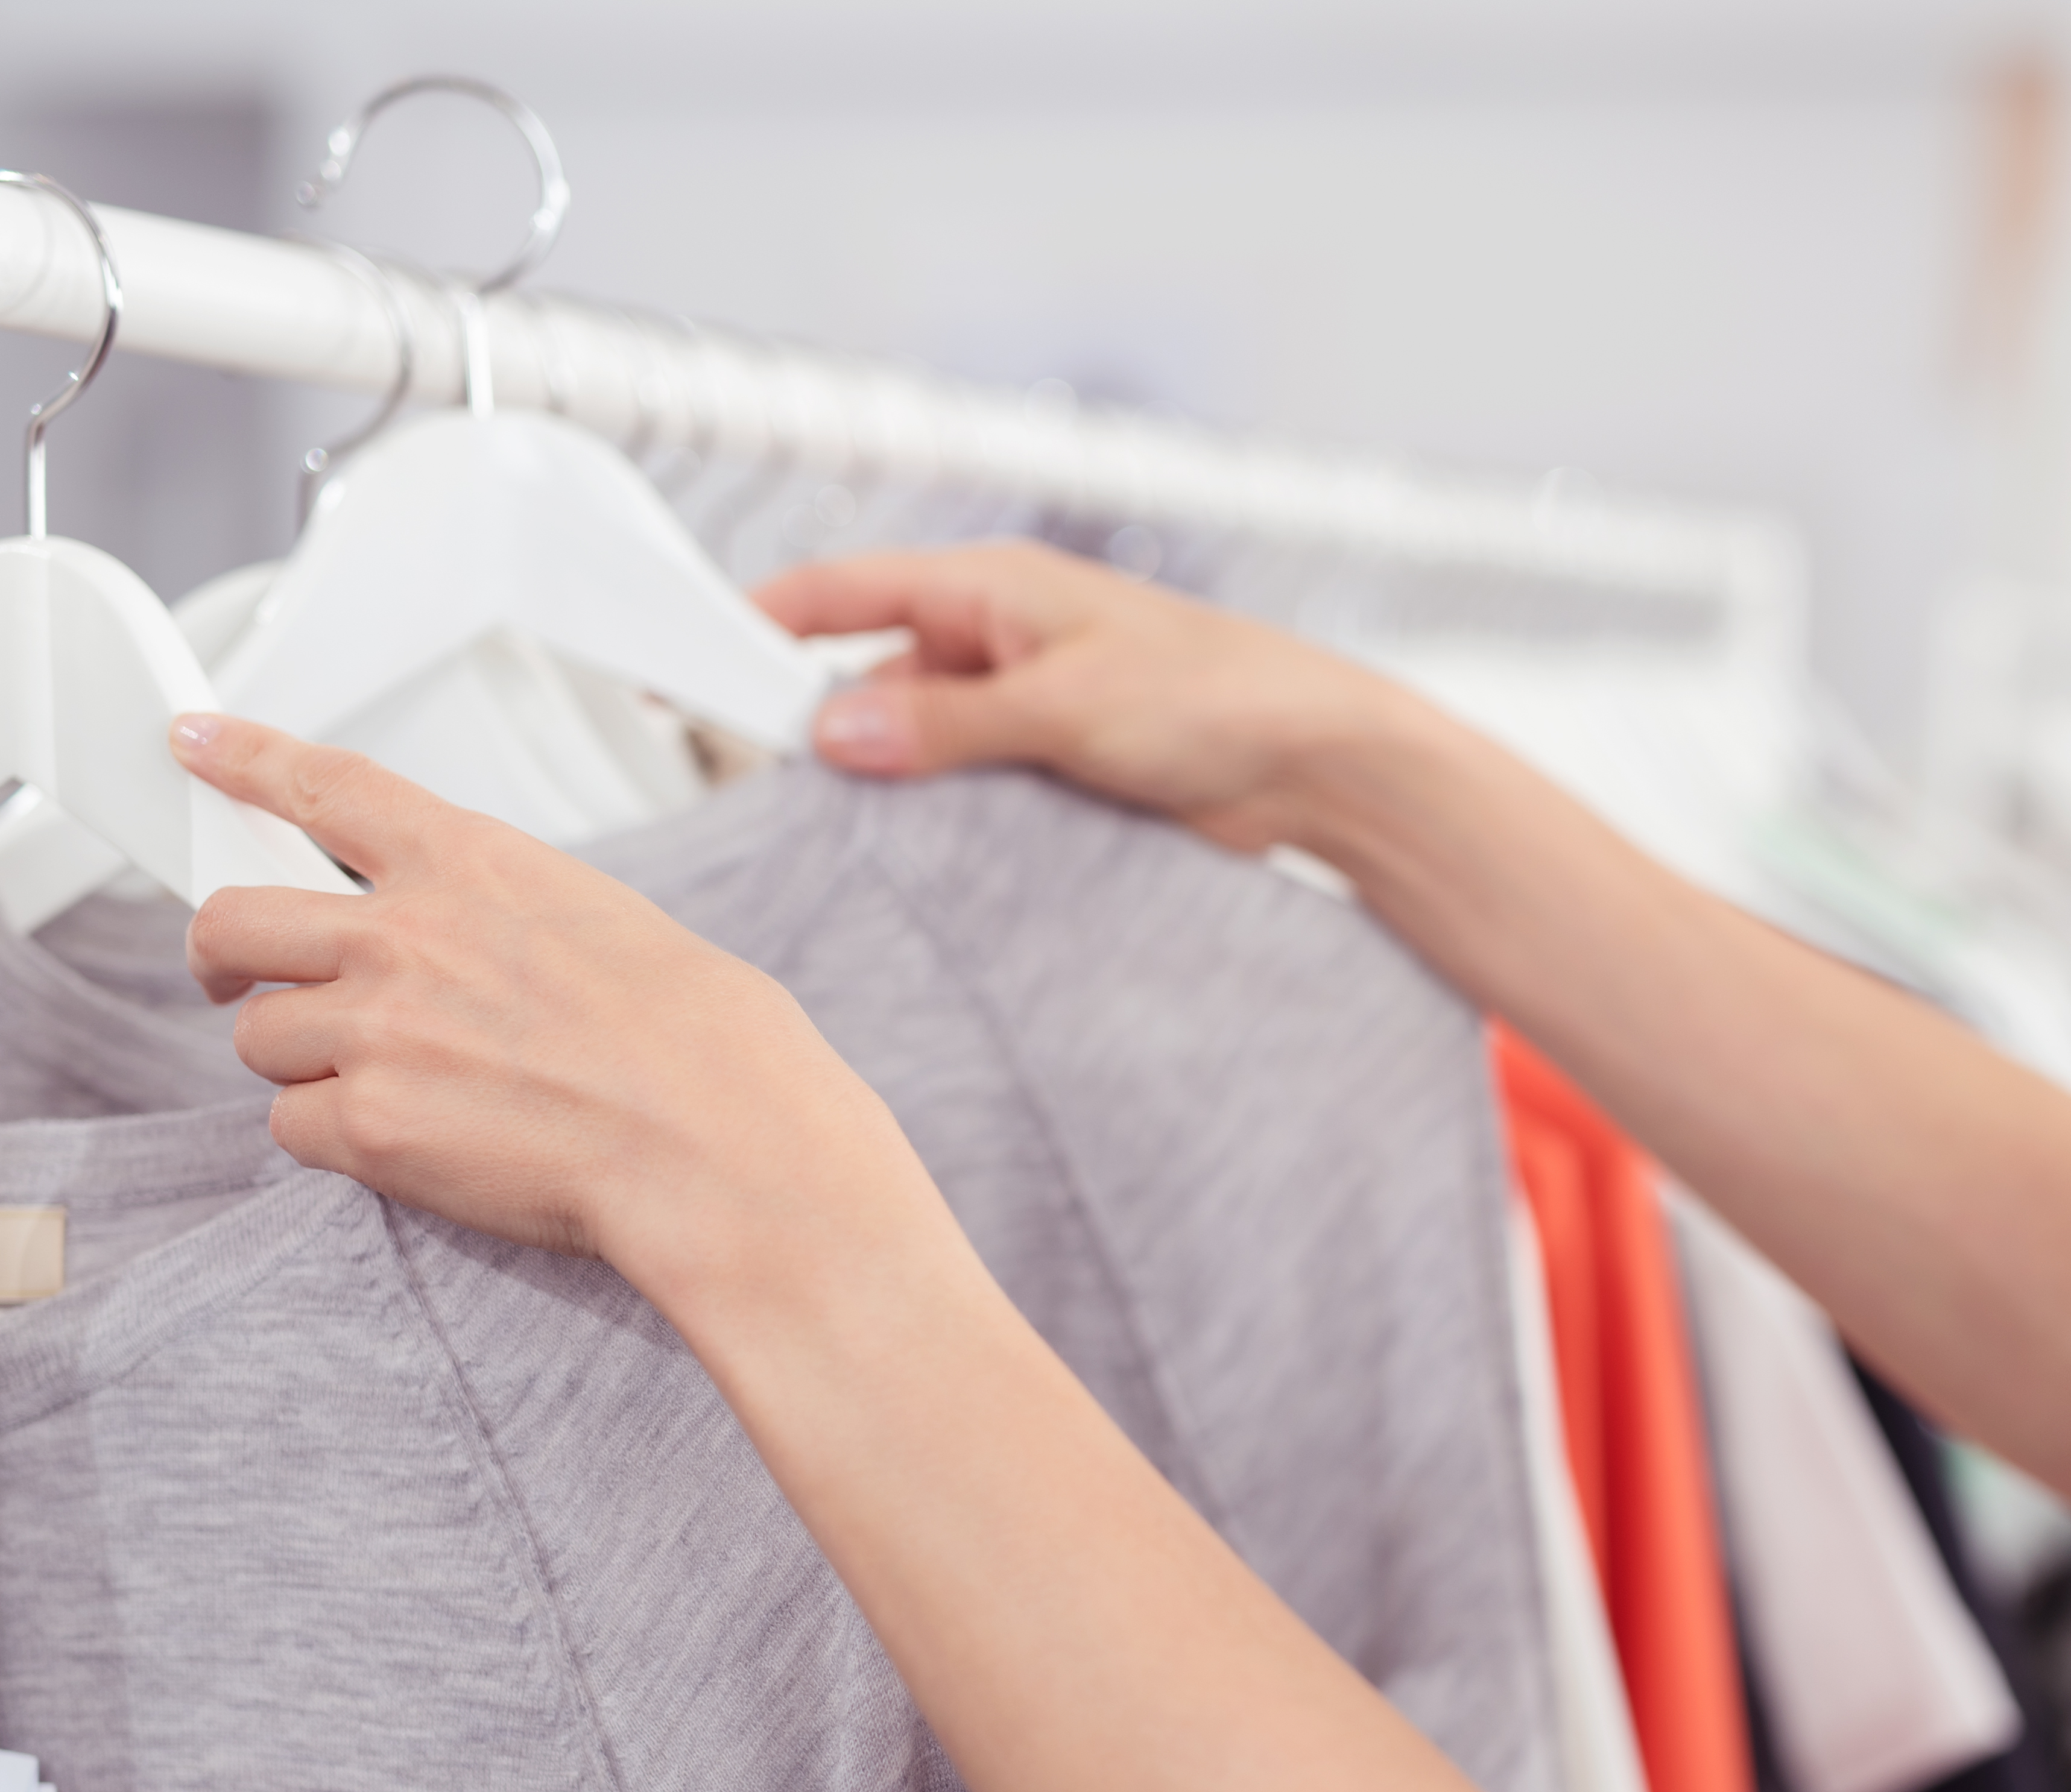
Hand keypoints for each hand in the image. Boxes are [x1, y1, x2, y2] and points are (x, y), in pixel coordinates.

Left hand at [171, 715, 912, 1300]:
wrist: (722, 1143)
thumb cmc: (706, 1050)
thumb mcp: (613, 927)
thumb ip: (509, 922)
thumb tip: (482, 959)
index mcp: (473, 865)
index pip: (325, 786)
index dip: (244, 759)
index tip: (198, 742)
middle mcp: (405, 935)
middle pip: (235, 919)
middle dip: (225, 954)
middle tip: (239, 979)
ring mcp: (377, 1030)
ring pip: (260, 1037)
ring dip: (307, 1065)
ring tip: (398, 1091)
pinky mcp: (369, 1125)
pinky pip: (294, 1129)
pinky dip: (338, 1142)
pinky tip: (416, 1148)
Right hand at [757, 539, 1430, 856]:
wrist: (1313, 762)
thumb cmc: (1216, 695)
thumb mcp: (1064, 707)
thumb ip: (946, 727)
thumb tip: (838, 735)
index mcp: (990, 588)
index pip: (839, 593)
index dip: (756, 622)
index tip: (682, 662)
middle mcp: (996, 638)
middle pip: (867, 676)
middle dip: (821, 726)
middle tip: (762, 784)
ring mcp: (1020, 701)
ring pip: (912, 739)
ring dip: (883, 781)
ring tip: (841, 829)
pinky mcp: (1048, 760)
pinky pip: (962, 782)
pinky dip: (934, 810)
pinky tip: (913, 849)